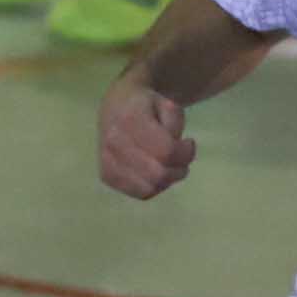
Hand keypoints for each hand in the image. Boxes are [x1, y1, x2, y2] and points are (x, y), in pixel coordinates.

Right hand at [98, 81, 195, 200]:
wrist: (116, 105)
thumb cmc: (146, 105)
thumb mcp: (168, 104)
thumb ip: (175, 124)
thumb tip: (175, 150)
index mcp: (129, 120)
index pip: (166, 151)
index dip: (185, 153)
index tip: (189, 143)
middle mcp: (114, 142)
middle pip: (158, 174)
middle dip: (178, 170)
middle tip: (182, 161)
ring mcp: (107, 161)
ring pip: (149, 188)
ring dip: (167, 180)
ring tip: (169, 166)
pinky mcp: (106, 175)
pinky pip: (139, 193)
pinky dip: (154, 187)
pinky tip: (156, 173)